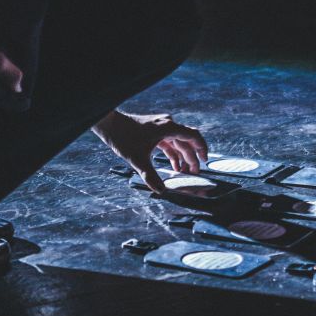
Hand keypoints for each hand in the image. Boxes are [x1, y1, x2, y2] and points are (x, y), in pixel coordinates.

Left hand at [93, 110, 208, 192]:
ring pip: (178, 142)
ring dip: (182, 157)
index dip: (202, 148)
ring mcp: (161, 127)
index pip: (193, 136)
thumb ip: (151, 176)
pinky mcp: (154, 130)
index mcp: (168, 128)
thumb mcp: (138, 159)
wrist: (110, 125)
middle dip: (191, 158)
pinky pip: (169, 142)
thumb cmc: (123, 137)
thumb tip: (160, 190)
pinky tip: (174, 165)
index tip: (205, 160)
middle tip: (194, 173)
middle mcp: (167, 125)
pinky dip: (172, 153)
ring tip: (184, 172)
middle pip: (186, 142)